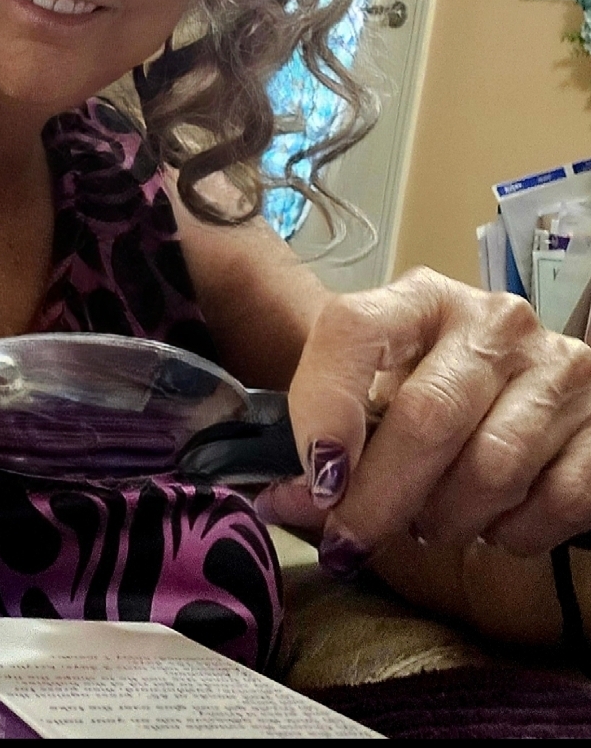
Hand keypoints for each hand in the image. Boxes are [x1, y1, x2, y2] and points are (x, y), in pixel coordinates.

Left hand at [253, 267, 590, 574]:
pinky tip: (491, 521)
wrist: (513, 390)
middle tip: (350, 540)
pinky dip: (511, 533)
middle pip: (426, 417)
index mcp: (418, 298)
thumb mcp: (370, 390)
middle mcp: (492, 320)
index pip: (354, 329)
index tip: (313, 480)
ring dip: (446, 520)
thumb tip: (281, 503)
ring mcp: (556, 367)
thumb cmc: (424, 389)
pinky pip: (554, 502)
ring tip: (428, 521)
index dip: (325, 407)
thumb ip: (320, 439)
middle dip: (378, 498)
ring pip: (491, 470)